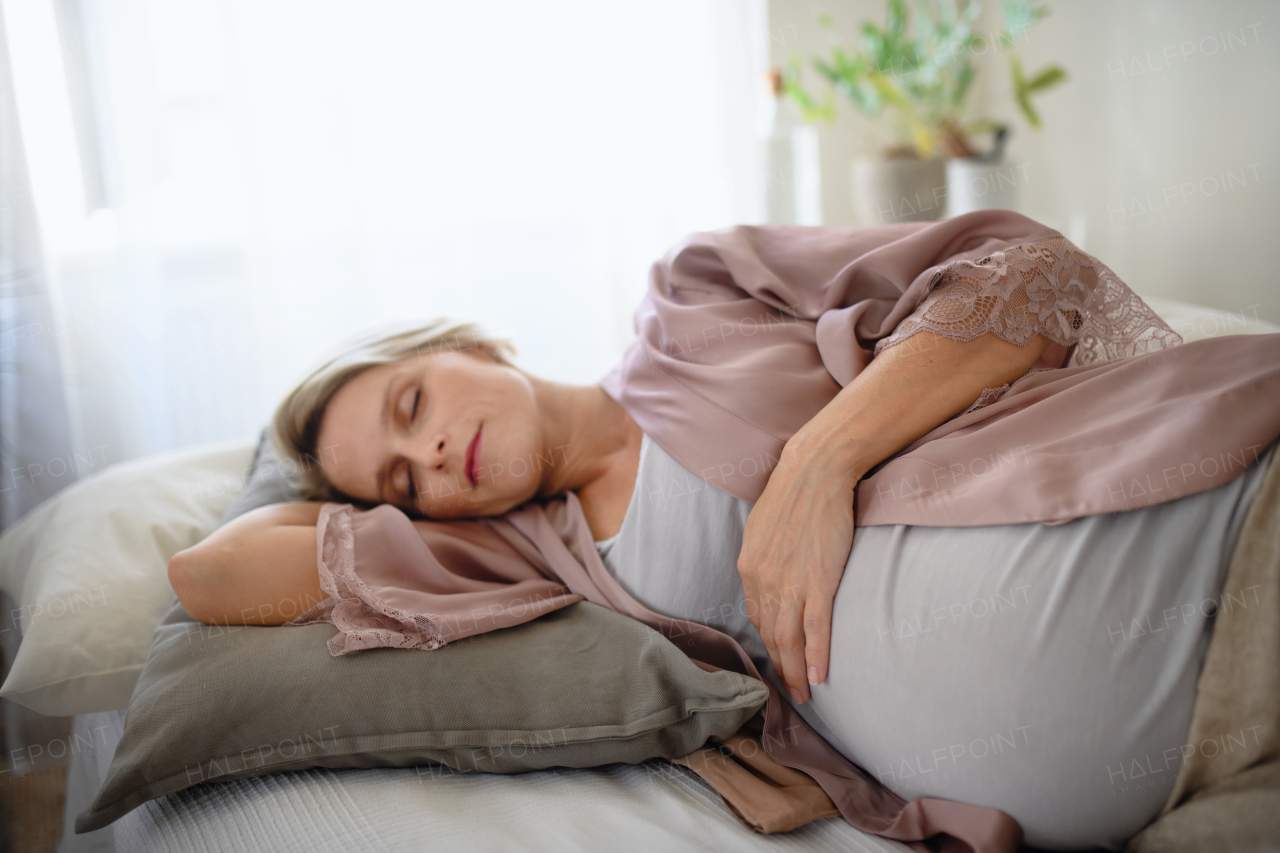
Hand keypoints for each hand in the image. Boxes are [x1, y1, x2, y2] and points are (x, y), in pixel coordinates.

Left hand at [737, 436, 858, 703]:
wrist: (815, 471)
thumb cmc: (794, 494)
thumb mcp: (765, 528)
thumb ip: (765, 556)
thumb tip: (773, 573)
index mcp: (749, 568)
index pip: (758, 616)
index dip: (770, 642)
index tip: (781, 657)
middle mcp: (764, 581)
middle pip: (771, 636)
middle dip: (781, 667)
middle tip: (791, 692)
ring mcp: (790, 584)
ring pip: (791, 640)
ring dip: (797, 672)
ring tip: (805, 694)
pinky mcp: (818, 581)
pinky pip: (816, 629)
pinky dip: (816, 657)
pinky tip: (819, 677)